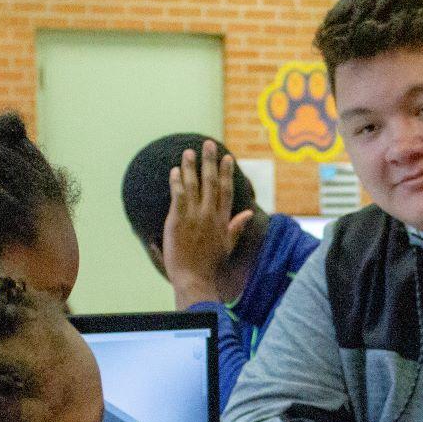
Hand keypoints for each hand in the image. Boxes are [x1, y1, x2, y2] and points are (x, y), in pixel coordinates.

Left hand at [163, 140, 252, 307]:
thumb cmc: (210, 265)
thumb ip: (236, 227)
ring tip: (189, 152)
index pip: (227, 190)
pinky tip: (175, 170)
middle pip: (211, 182)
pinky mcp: (178, 220)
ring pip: (194, 185)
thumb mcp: (228, 245)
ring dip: (191, 166)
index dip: (227, 172)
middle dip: (210, 161)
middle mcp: (210, 214)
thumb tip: (247, 213)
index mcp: (222, 220)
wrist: (194, 278)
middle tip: (208, 144)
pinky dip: (177, 182)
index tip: (227, 157)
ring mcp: (194, 216)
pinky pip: (178, 195)